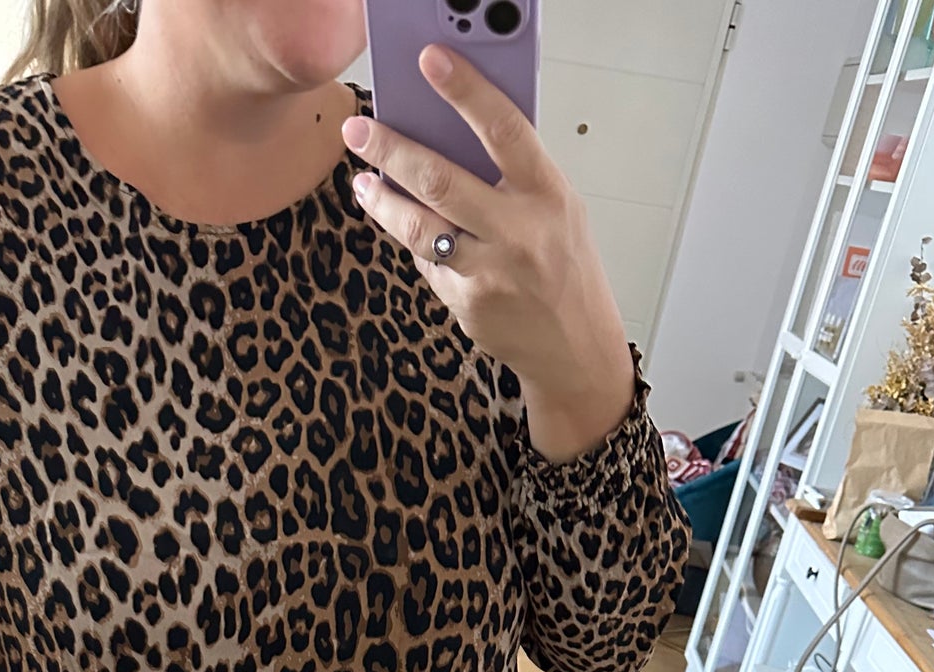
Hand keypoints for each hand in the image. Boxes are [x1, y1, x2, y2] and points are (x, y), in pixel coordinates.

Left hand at [342, 45, 635, 463]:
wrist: (575, 349)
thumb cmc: (565, 268)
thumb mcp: (559, 210)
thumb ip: (514, 177)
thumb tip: (453, 137)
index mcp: (548, 194)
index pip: (504, 129)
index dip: (465, 91)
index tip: (430, 60)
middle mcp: (519, 232)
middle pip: (441, 179)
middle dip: (391, 148)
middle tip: (358, 128)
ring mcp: (489, 272)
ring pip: (418, 226)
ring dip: (381, 199)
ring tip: (362, 179)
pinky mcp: (466, 304)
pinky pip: (426, 262)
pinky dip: (408, 239)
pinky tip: (395, 222)